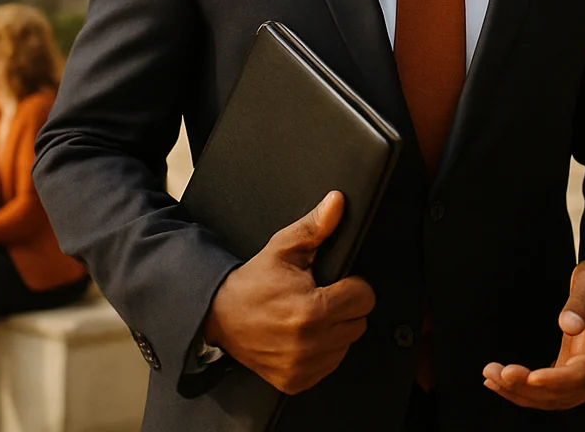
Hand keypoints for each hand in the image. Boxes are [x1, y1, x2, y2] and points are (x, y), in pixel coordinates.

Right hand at [202, 191, 375, 394]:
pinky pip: (330, 365)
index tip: (335, 283)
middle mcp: (310, 343)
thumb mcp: (283, 249)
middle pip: (359, 323)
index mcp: (311, 309)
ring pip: (347, 345)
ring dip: (336, 331)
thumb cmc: (253, 282)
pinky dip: (323, 352)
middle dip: (345, 307)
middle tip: (320, 297)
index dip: (353, 285)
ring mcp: (303, 366)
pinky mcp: (297, 382)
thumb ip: (315, 227)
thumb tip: (337, 202)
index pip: (365, 298)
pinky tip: (304, 337)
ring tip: (309, 316)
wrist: (219, 316)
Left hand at [483, 257, 584, 409]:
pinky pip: (551, 391)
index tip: (531, 376)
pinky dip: (526, 390)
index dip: (558, 379)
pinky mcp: (574, 373)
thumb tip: (568, 325)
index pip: (584, 373)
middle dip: (528, 387)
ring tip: (491, 376)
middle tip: (496, 373)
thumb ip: (581, 302)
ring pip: (555, 398)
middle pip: (566, 392)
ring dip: (521, 392)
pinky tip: (501, 381)